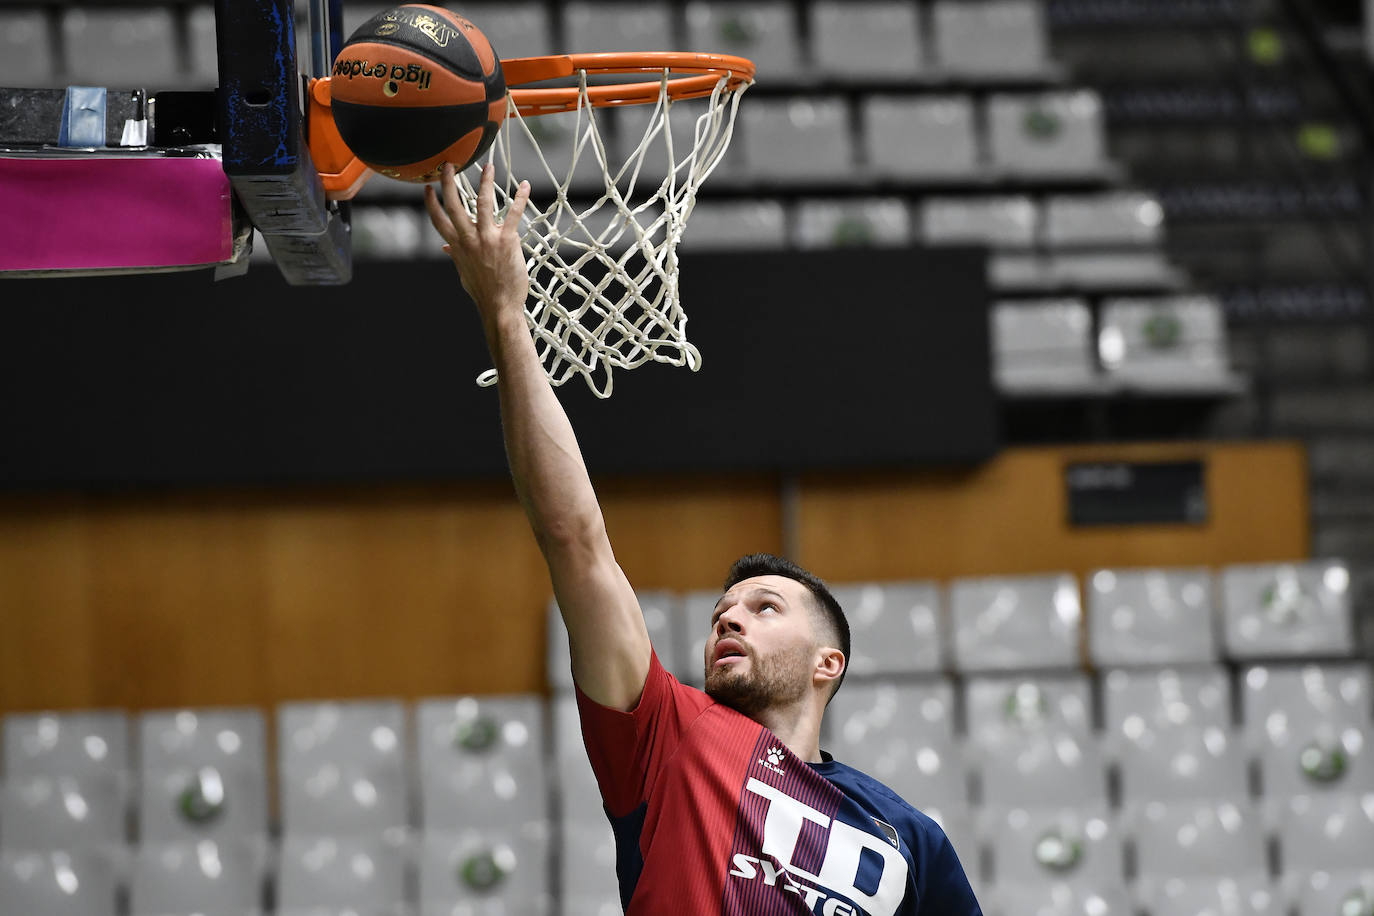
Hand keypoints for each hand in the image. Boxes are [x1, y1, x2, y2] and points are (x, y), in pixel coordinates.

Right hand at [424, 162, 531, 331]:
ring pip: (483, 204)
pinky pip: (512, 215)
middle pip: (454, 205)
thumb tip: (447, 248)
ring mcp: (487, 239)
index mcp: (456, 246)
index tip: (428, 186)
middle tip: (448, 164)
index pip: (438, 220)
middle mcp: (468, 240)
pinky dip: (519, 199)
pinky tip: (524, 186)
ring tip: (488, 166)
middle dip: (448, 182)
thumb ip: (455, 255)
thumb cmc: (483, 291)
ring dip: (485, 182)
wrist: (500, 306)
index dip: (431, 202)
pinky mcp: (506, 241)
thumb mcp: (464, 272)